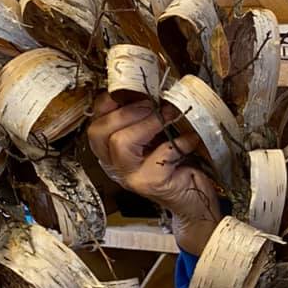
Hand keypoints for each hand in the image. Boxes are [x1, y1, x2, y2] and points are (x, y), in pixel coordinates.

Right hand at [87, 93, 220, 255]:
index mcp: (110, 152)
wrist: (193, 200)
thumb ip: (144, 119)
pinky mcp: (152, 184)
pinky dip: (179, 142)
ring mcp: (131, 177)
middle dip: (127, 111)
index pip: (94, 123)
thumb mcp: (155, 138)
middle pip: (100, 132)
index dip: (109, 103)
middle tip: (152, 104)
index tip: (133, 91)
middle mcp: (114, 166)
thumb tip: (146, 87)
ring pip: (121, 143)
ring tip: (168, 116)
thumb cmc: (175, 166)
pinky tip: (190, 139)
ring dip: (147, 123)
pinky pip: (161, 154)